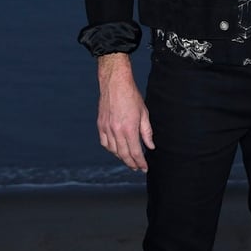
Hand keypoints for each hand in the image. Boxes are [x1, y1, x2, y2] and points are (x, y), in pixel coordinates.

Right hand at [96, 55, 153, 171]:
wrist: (115, 83)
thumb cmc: (131, 96)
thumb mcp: (144, 114)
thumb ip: (147, 132)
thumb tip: (150, 146)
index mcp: (129, 128)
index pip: (135, 152)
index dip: (140, 162)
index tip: (144, 167)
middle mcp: (116, 131)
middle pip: (123, 154)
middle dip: (131, 163)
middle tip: (137, 168)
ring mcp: (106, 128)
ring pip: (113, 150)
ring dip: (121, 157)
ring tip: (128, 159)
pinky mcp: (100, 125)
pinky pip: (104, 143)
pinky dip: (111, 149)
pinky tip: (116, 150)